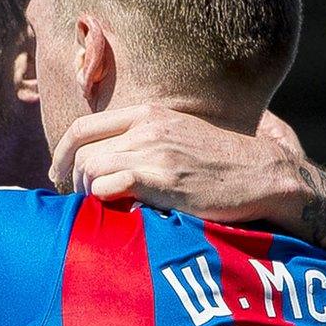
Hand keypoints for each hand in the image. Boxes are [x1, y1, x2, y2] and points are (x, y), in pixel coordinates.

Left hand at [48, 104, 307, 226]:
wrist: (266, 175)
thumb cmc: (223, 165)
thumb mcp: (181, 136)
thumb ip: (145, 141)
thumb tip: (106, 162)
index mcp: (149, 114)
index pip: (83, 126)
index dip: (61, 154)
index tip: (58, 175)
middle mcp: (148, 127)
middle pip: (80, 150)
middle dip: (70, 179)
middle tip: (77, 200)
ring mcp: (155, 151)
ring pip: (89, 168)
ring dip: (85, 193)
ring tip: (98, 208)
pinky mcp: (162, 178)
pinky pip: (107, 186)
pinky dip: (102, 202)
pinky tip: (116, 211)